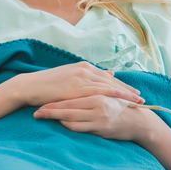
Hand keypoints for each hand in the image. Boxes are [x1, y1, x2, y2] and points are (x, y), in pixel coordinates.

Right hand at [14, 61, 144, 107]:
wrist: (29, 86)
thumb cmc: (47, 86)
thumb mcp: (69, 80)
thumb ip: (85, 79)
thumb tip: (105, 75)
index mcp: (83, 67)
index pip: (107, 77)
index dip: (121, 84)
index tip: (133, 92)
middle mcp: (84, 70)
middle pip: (111, 80)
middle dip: (127, 89)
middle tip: (141, 98)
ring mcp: (81, 77)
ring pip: (109, 85)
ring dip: (125, 93)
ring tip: (137, 101)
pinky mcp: (76, 87)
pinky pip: (100, 91)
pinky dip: (113, 95)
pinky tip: (123, 100)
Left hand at [34, 95, 159, 142]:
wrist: (140, 122)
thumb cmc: (122, 108)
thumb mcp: (109, 95)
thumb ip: (95, 89)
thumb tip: (78, 85)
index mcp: (98, 92)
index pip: (72, 95)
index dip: (56, 98)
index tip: (41, 100)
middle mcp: (97, 102)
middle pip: (68, 105)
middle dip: (50, 108)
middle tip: (35, 111)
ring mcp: (98, 115)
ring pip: (70, 117)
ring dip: (54, 117)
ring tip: (41, 117)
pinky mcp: (100, 127)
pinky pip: (79, 127)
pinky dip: (67, 125)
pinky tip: (60, 124)